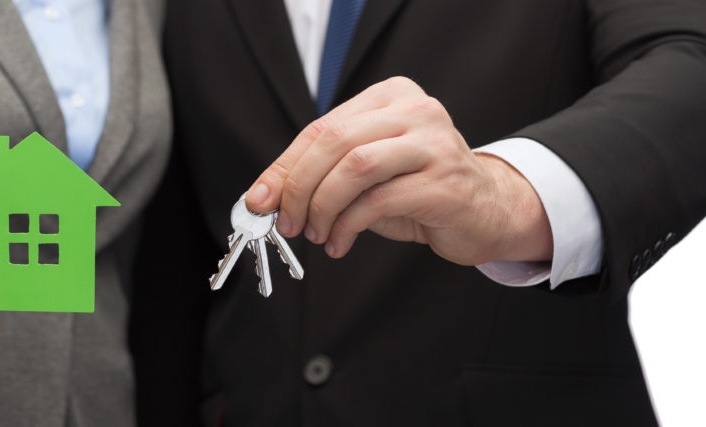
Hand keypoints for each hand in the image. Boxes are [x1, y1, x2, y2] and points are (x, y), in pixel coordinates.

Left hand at [245, 76, 551, 265]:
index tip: (260, 200)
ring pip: (354, 168)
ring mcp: (434, 143)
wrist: (487, 211)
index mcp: (390, 96)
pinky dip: (347, 227)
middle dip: (298, 187)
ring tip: (316, 233)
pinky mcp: (444, 181)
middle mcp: (415, 110)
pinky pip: (378, 201)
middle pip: (334, 142)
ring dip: (322, 207)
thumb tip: (264, 197)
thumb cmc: (418, 190)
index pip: (322, 127)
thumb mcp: (365, 175)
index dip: (284, 167)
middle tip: (287, 222)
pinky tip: (339, 243)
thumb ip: (321, 174)